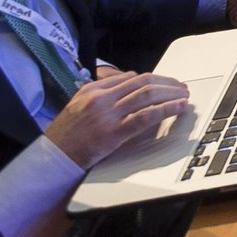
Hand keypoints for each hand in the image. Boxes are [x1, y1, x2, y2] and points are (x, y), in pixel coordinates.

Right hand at [42, 70, 192, 168]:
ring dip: (171, 93)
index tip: (165, 83)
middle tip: (181, 86)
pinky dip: (166, 109)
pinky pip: (146, 116)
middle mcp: (101, 97)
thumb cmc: (65, 137)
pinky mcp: (114, 133)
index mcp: (93, 89)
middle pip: (143, 82)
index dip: (153, 79)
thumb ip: (100, 95)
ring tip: (184, 95)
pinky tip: (178, 107)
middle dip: (166, 83)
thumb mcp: (78, 106)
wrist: (52, 159)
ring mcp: (108, 114)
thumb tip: (127, 87)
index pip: (130, 77)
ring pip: (148, 95)